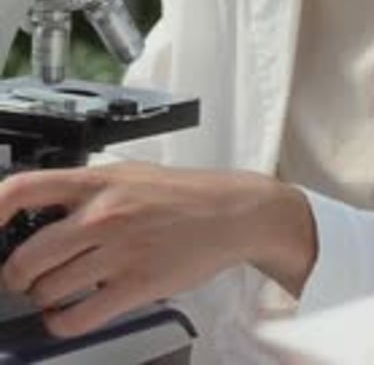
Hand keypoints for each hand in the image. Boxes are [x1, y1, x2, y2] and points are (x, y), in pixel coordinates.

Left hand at [0, 163, 315, 336]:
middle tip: (23, 275)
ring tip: (52, 292)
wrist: (229, 212)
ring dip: (41, 297)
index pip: (22, 190)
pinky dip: (60, 323)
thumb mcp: (125, 173)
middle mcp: (103, 214)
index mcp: (96, 181)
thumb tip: (33, 209)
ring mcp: (119, 252)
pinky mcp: (137, 286)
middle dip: (16, 274)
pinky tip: (66, 314)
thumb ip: (81, 190)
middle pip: (26, 257)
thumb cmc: (178, 193)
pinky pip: (76, 318)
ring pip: (47, 290)